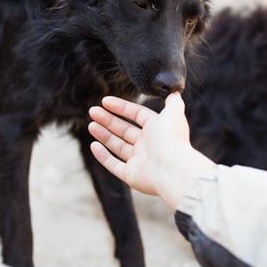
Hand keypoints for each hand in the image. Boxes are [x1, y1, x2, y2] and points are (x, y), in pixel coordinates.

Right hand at [88, 92, 213, 210]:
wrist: (173, 170)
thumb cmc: (172, 140)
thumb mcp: (173, 113)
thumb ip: (173, 101)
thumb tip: (174, 90)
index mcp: (156, 129)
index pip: (136, 115)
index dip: (121, 107)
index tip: (105, 101)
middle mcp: (148, 145)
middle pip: (124, 129)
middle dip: (108, 120)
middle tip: (93, 111)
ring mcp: (139, 161)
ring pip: (117, 145)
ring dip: (104, 135)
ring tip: (91, 125)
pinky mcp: (131, 175)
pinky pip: (114, 164)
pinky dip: (103, 156)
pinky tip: (93, 145)